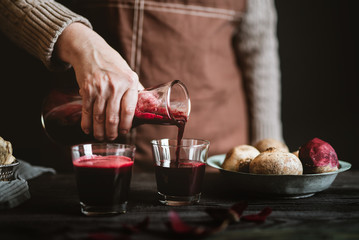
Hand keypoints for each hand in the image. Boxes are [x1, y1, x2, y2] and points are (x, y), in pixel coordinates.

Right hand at [55, 23, 143, 140]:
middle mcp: (115, 85)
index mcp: (129, 82)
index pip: (129, 109)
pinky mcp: (86, 89)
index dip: (127, 124)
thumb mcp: (129, 73)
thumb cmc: (112, 63)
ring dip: (99, 131)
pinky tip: (88, 130)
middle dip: (112, 132)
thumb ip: (136, 89)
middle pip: (113, 116)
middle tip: (111, 138)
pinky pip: (86, 111)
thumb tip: (149, 104)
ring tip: (101, 137)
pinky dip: (86, 123)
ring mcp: (99, 88)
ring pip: (99, 116)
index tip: (125, 132)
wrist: (90, 50)